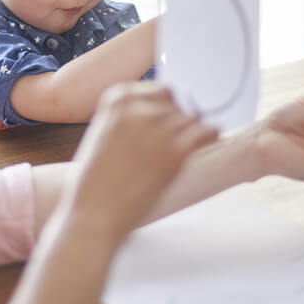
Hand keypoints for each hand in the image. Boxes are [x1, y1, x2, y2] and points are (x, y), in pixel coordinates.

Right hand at [62, 83, 217, 245]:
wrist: (93, 213)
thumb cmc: (95, 181)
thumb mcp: (103, 134)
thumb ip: (130, 118)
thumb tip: (169, 111)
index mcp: (116, 101)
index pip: (160, 90)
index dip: (168, 107)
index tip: (167, 121)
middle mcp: (137, 109)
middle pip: (177, 105)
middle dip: (178, 122)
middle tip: (170, 145)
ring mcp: (156, 130)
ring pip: (193, 119)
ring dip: (191, 133)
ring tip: (178, 153)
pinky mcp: (174, 153)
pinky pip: (206, 132)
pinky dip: (210, 136)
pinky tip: (208, 141)